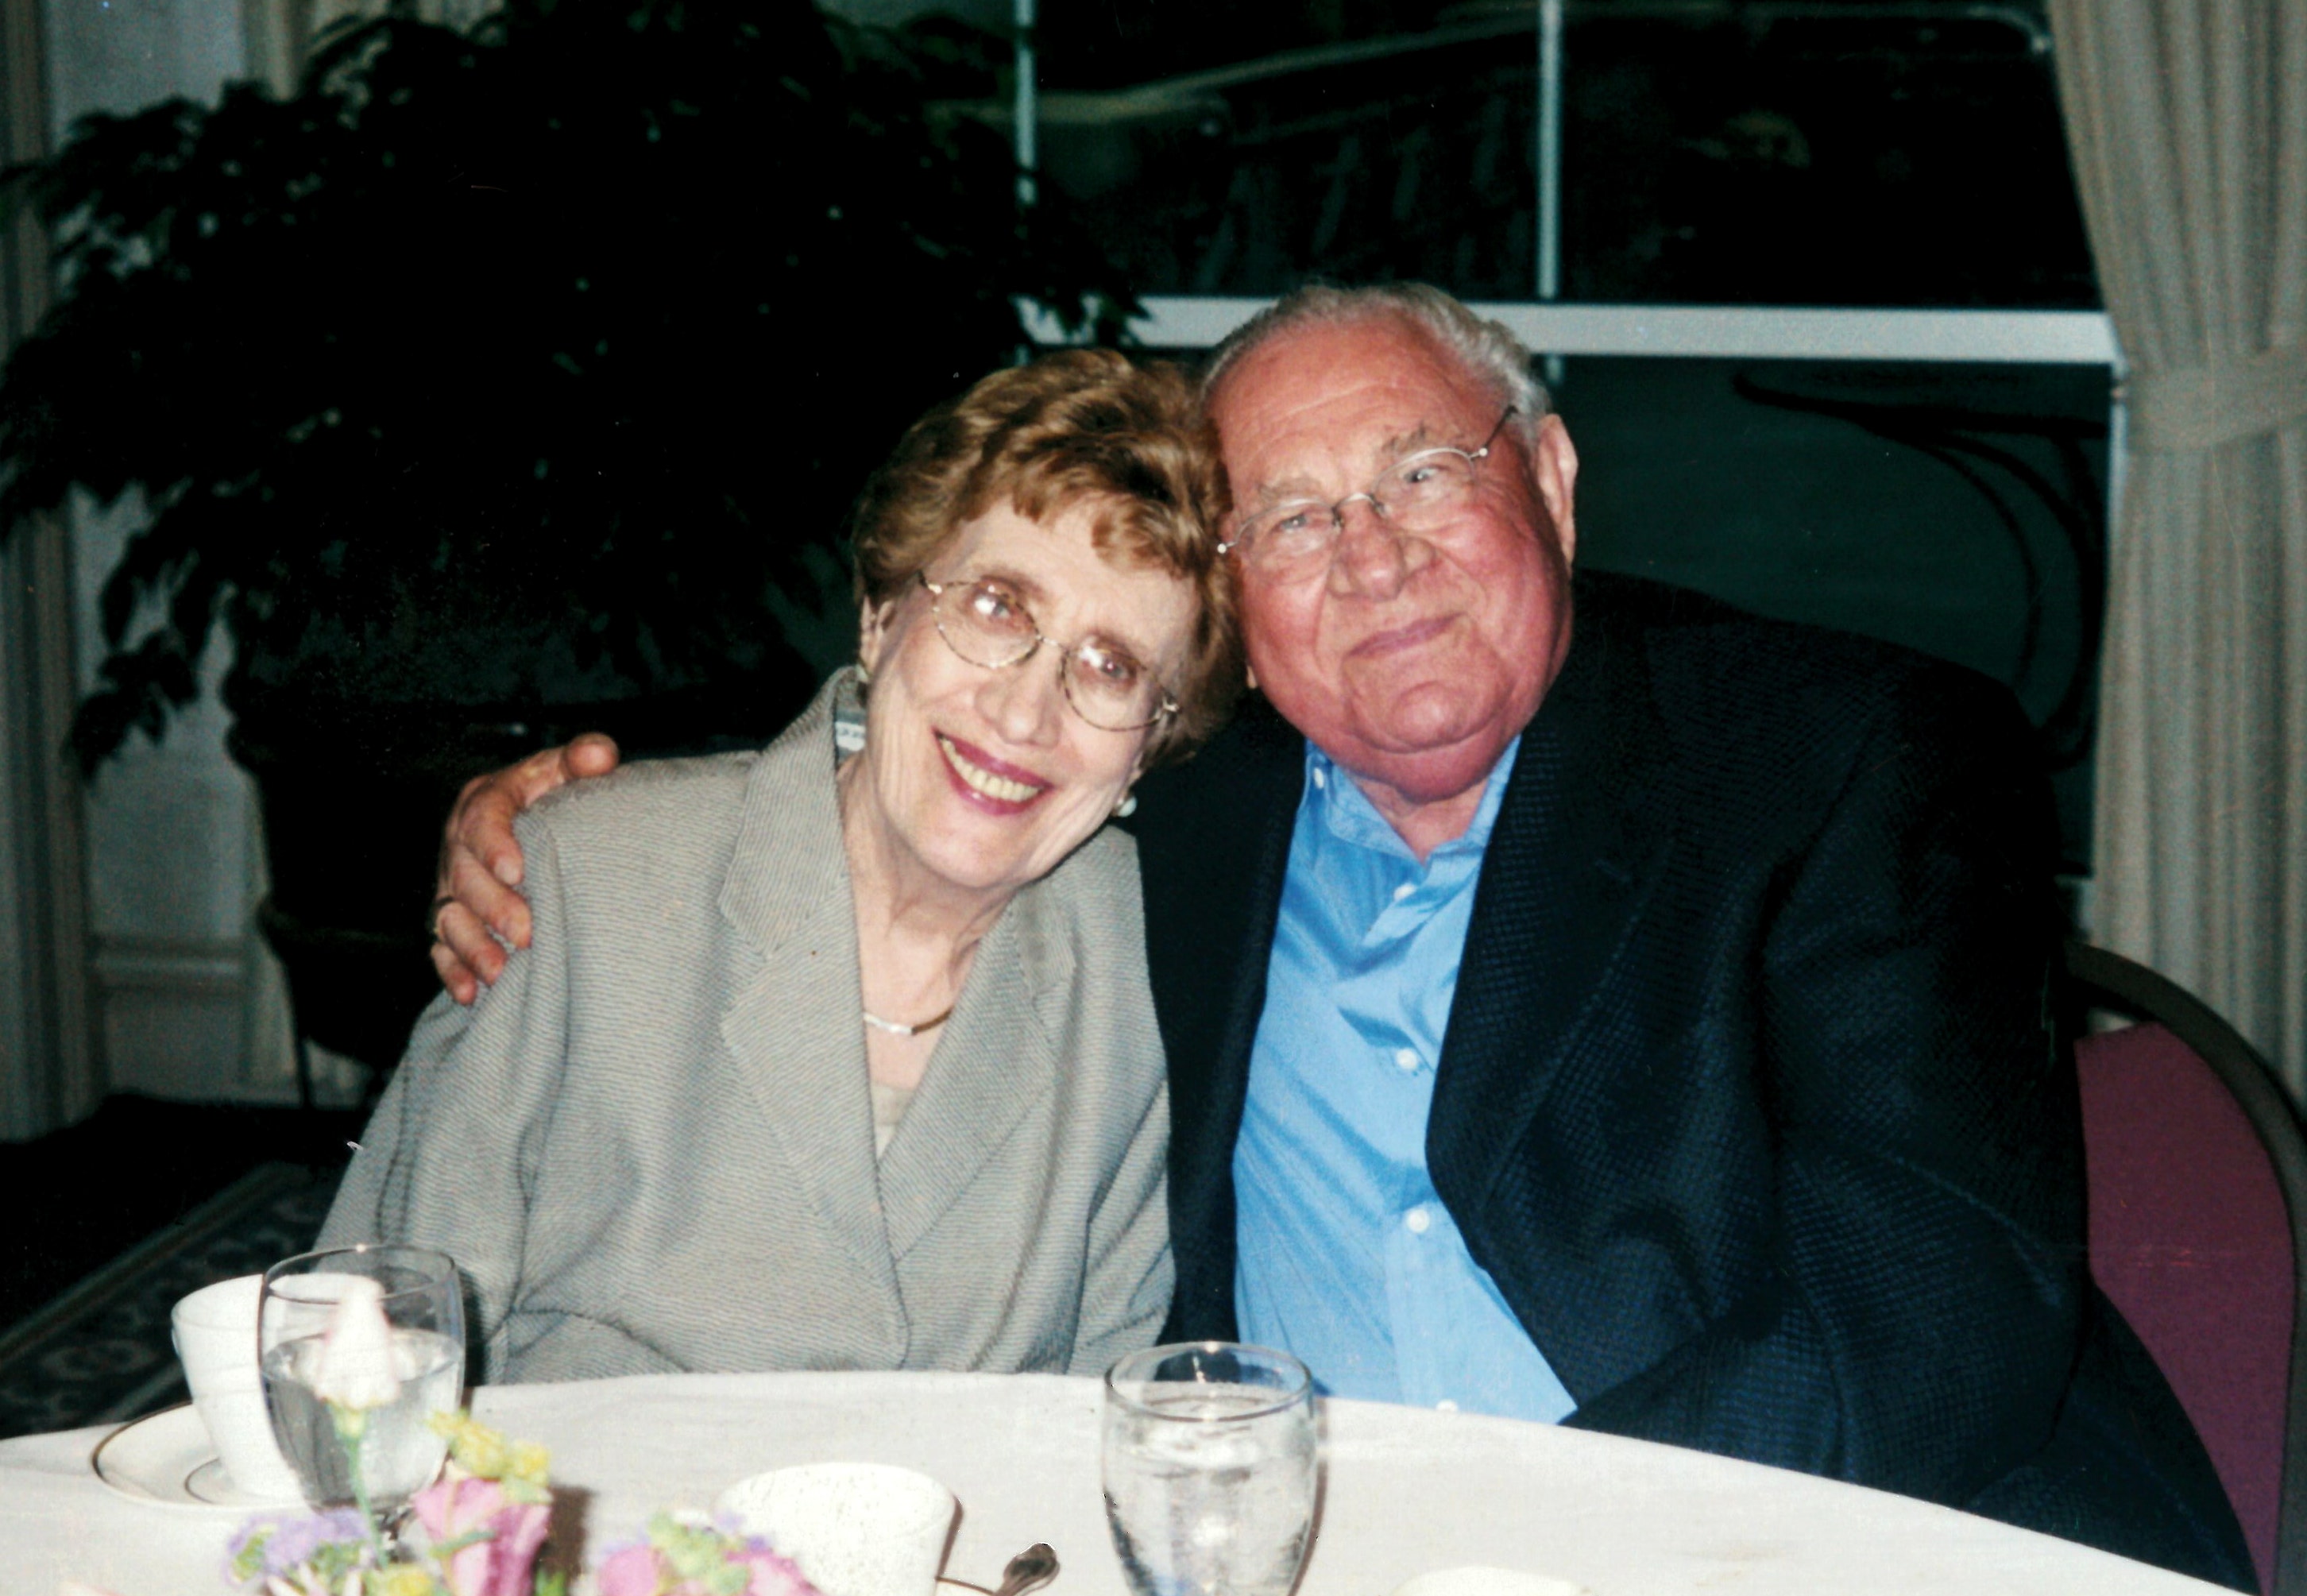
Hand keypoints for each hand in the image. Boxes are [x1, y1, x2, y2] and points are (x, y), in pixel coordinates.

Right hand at [431, 734, 620, 1002]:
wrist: (537, 827)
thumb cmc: (555, 798)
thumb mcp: (567, 770)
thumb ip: (583, 758)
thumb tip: (601, 756)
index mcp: (484, 802)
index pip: (480, 819)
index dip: (493, 845)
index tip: (516, 870)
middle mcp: (458, 845)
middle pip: (462, 876)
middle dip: (491, 908)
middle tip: (526, 933)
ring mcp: (450, 885)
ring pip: (447, 918)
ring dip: (471, 947)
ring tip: (499, 973)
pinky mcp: (450, 919)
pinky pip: (441, 949)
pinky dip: (454, 972)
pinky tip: (472, 995)